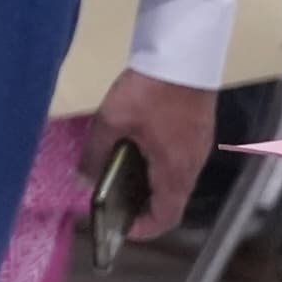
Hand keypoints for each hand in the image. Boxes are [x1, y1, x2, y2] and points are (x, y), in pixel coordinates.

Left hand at [87, 68, 215, 239]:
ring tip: (117, 175)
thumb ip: (94, 154)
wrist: (185, 52)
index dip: (142, 228)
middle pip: (170, 200)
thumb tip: (82, 180)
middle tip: (111, 200)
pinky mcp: (198, 129)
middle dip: (140, 206)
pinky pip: (177, 159)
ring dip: (148, 184)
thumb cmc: (149, 91)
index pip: (166, 217)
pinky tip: (134, 150)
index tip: (118, 227)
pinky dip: (156, 165)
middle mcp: (193, 164)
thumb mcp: (111, 123)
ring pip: (174, 179)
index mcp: (175, 170)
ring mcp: (199, 146)